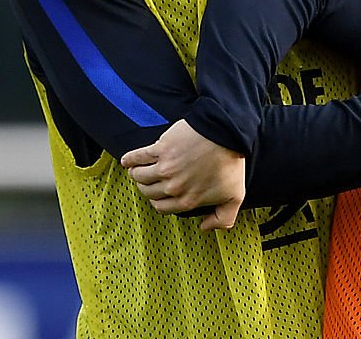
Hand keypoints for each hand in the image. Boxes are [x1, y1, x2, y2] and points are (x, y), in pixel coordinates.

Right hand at [121, 119, 245, 229]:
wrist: (227, 133)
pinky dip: (129, 159)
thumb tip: (205, 227)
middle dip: (147, 188)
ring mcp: (164, 168)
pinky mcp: (160, 149)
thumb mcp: (235, 197)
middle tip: (149, 181)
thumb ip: (223, 219)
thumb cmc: (231, 162)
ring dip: (137, 174)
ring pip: (140, 177)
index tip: (159, 195)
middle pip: (149, 192)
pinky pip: (138, 157)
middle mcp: (173, 187)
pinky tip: (126, 161)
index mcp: (187, 200)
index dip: (159, 202)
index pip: (163, 208)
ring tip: (137, 170)